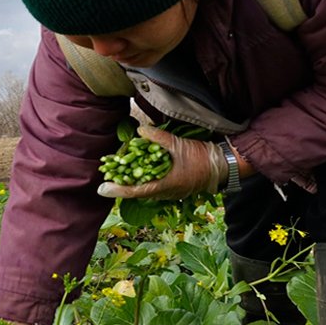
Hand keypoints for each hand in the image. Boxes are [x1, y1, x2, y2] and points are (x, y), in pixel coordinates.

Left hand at [97, 125, 226, 199]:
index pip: (135, 191)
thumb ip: (158, 138)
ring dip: (132, 182)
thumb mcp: (179, 145)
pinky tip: (138, 171)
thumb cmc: (201, 157)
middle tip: (107, 176)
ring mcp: (170, 192)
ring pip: (146, 190)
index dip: (117, 190)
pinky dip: (144, 180)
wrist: (223, 165)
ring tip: (118, 173)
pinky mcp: (174, 187)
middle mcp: (166, 193)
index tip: (102, 188)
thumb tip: (139, 131)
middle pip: (138, 192)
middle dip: (121, 185)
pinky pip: (154, 186)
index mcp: (165, 186)